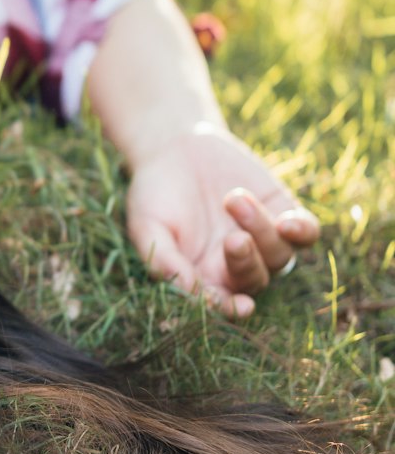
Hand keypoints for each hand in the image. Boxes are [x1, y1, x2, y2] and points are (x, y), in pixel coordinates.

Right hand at [124, 123, 319, 317]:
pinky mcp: (282, 209)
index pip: (225, 301)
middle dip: (247, 264)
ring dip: (261, 232)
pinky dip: (302, 232)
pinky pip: (306, 233)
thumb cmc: (154, 192)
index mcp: (204, 275)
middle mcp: (237, 262)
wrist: (175, 145)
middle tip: (233, 240)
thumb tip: (191, 292)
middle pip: (255, 279)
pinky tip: (288, 223)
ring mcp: (263, 237)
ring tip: (232, 198)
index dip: (234, 308)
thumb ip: (164, 260)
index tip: (241, 306)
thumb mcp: (147, 226)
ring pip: (279, 255)